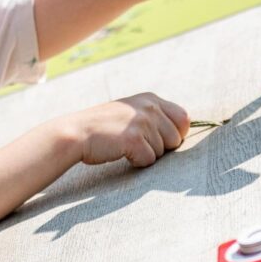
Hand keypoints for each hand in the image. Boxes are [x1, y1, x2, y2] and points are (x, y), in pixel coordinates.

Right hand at [63, 93, 189, 167]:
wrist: (76, 132)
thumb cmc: (105, 127)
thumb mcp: (131, 112)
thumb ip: (154, 116)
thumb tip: (183, 131)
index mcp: (151, 99)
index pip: (184, 118)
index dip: (176, 134)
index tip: (160, 140)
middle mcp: (150, 107)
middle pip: (176, 139)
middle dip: (161, 148)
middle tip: (138, 144)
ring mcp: (142, 122)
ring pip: (162, 152)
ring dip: (146, 154)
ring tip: (125, 146)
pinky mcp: (134, 139)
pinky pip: (148, 160)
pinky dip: (136, 162)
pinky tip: (121, 152)